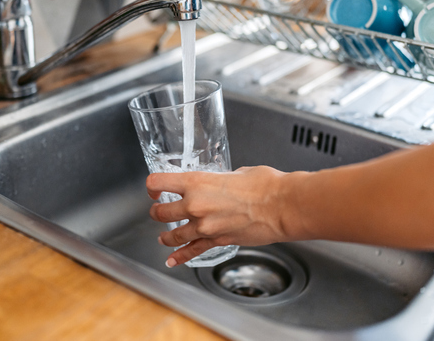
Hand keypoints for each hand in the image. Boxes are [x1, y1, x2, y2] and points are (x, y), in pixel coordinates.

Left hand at [146, 166, 296, 266]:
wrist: (281, 206)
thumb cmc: (265, 185)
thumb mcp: (236, 172)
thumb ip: (221, 179)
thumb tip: (222, 182)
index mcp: (196, 182)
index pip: (158, 182)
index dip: (152, 185)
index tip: (153, 188)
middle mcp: (195, 205)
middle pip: (160, 212)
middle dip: (157, 211)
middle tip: (158, 210)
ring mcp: (204, 226)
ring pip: (173, 235)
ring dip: (165, 235)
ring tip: (163, 236)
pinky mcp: (217, 241)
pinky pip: (193, 250)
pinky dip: (180, 257)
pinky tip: (172, 260)